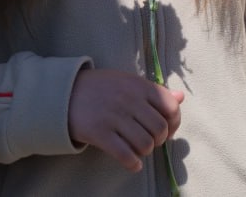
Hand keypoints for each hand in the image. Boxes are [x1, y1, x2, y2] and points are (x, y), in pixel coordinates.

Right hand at [67, 68, 183, 171]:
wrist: (64, 92)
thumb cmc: (102, 88)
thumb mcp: (129, 82)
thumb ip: (155, 91)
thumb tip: (181, 98)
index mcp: (140, 86)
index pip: (171, 108)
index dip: (174, 123)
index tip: (168, 130)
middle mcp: (130, 100)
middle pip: (160, 129)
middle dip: (159, 140)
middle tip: (151, 141)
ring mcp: (115, 117)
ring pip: (145, 144)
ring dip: (145, 151)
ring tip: (139, 149)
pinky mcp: (99, 133)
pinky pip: (125, 154)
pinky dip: (133, 163)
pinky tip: (134, 163)